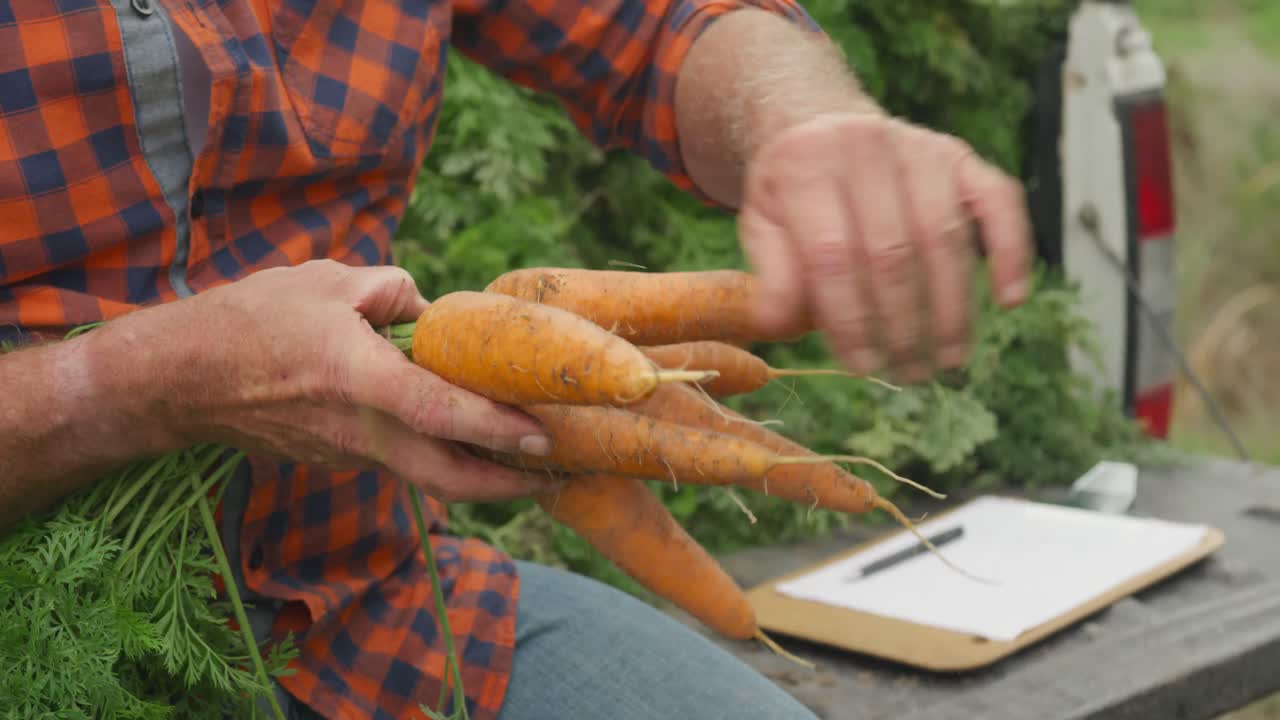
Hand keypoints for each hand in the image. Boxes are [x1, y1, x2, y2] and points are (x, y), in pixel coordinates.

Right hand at [92, 259, 558, 502]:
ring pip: (424, 474)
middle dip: (506, 486)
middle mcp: (358, 431)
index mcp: (357, 380)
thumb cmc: (252, 319)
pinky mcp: (335, 459)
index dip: (496, 429)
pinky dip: (436, 454)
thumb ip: (394, 293)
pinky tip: (459, 433)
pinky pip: (397, 460)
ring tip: (523, 454)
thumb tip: (434, 313)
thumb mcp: (330, 281)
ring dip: (475, 471)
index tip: (543, 438)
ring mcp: (345, 453)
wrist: (179, 379)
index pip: (440, 413)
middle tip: (554, 475)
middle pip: (445, 477)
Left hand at [737, 113, 1033, 382]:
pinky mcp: (960, 155)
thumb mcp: (762, 227)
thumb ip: (772, 275)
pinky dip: (1011, 250)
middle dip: (902, 324)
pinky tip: (1009, 299)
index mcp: (804, 166)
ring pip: (943, 237)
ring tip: (947, 359)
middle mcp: (864, 147)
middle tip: (909, 373)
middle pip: (891, 252)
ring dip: (951, 308)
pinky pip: (999, 201)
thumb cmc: (793, 194)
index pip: (832, 256)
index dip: (849, 320)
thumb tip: (778, 325)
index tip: (862, 366)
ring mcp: (917, 147)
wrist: (822, 126)